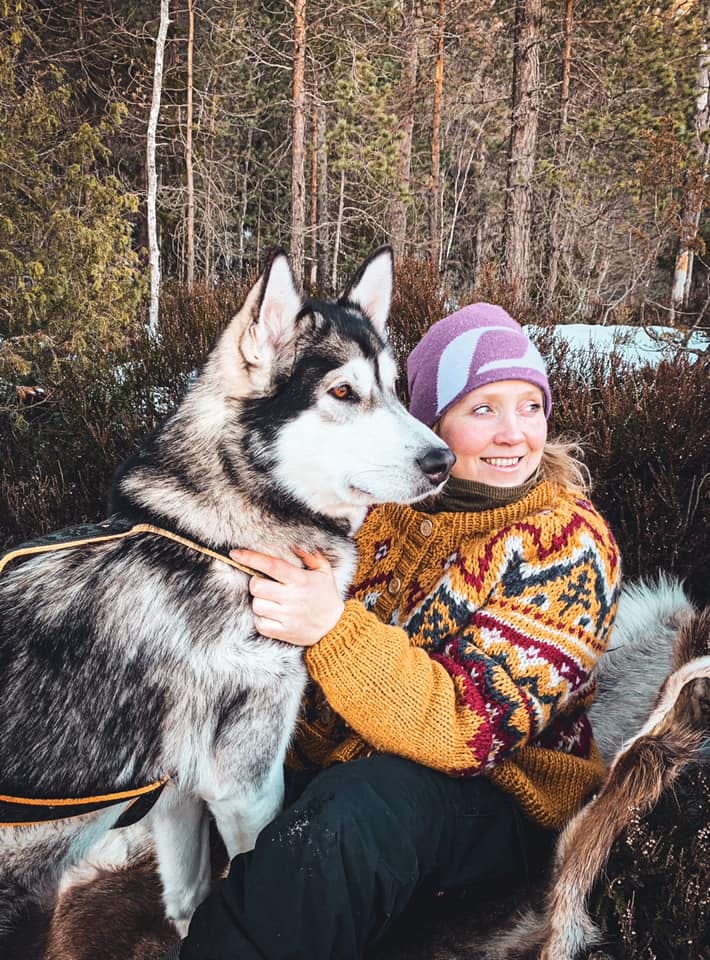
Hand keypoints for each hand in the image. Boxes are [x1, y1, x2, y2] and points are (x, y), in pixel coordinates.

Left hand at [230, 547, 344, 646]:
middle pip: (257, 586)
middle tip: (265, 584)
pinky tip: (272, 615)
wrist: (335, 627)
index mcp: (300, 580)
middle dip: (256, 583)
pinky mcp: (283, 632)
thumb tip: (292, 544)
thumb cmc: (326, 595)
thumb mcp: (324, 571)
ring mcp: (287, 616)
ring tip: (271, 601)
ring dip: (259, 601)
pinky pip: (260, 624)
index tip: (235, 553)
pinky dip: (261, 619)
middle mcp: (292, 598)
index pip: (271, 565)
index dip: (251, 558)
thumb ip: (309, 555)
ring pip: (256, 605)